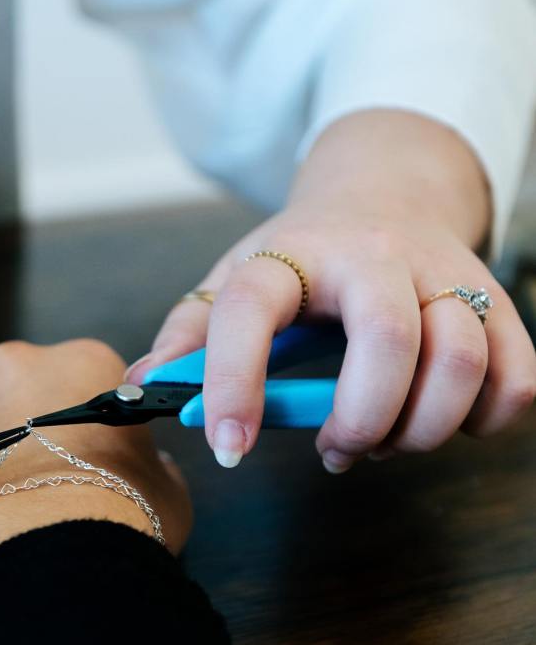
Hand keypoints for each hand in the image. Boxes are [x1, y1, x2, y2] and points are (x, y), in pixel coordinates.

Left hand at [0, 340, 191, 592]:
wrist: (60, 557)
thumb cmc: (124, 520)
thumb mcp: (167, 490)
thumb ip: (151, 464)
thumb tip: (148, 465)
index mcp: (85, 364)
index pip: (73, 376)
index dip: (68, 418)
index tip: (68, 453)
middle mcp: (17, 363)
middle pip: (3, 380)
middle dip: (7, 417)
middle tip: (17, 473)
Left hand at [128, 111, 535, 471]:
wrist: (386, 194)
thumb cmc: (302, 256)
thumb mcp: (236, 278)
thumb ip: (191, 333)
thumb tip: (145, 386)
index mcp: (293, 251)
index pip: (253, 306)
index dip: (234, 382)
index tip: (227, 450)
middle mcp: (377, 254)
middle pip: (389, 340)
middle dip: (361, 418)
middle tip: (336, 449)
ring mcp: (446, 273)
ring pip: (463, 361)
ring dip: (421, 428)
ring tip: (383, 439)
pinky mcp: (497, 301)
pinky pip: (517, 376)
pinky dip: (483, 420)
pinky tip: (440, 420)